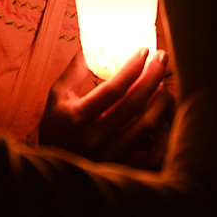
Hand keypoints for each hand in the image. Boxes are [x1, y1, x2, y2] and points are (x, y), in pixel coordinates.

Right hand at [40, 47, 173, 167]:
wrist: (52, 171)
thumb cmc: (56, 129)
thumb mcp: (58, 98)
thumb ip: (74, 72)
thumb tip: (92, 45)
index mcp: (77, 116)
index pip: (113, 88)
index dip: (132, 67)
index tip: (145, 51)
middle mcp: (95, 136)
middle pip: (134, 103)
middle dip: (153, 76)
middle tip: (163, 58)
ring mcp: (110, 154)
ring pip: (147, 125)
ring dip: (161, 101)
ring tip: (164, 85)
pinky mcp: (121, 169)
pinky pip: (152, 154)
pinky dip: (162, 135)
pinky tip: (162, 119)